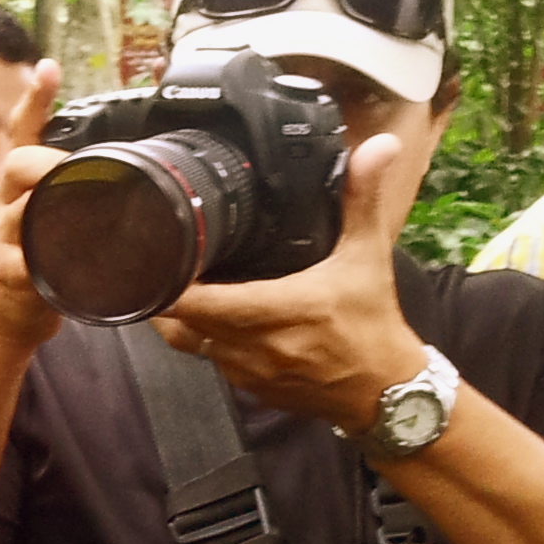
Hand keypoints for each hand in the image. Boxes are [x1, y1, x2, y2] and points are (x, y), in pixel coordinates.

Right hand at [0, 60, 66, 351]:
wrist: (3, 324)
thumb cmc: (31, 271)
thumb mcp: (46, 223)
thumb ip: (68, 195)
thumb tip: (110, 169)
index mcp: (17, 191)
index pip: (20, 135)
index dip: (33, 101)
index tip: (46, 69)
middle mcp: (5, 209)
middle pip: (17, 165)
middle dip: (47, 162)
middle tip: (76, 172)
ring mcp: (4, 243)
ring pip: (19, 210)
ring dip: (46, 205)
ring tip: (74, 209)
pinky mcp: (10, 278)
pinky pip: (27, 261)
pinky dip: (46, 258)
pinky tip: (67, 260)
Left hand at [157, 125, 430, 428]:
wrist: (388, 395)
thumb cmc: (374, 328)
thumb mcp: (368, 257)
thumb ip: (362, 199)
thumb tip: (377, 148)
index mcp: (277, 311)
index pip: (197, 301)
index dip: (167, 282)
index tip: (156, 254)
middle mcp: (254, 346)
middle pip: (178, 323)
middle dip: (162, 293)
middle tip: (156, 262)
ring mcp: (247, 372)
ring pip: (188, 344)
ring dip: (179, 317)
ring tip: (171, 284)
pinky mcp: (250, 389)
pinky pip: (210, 361)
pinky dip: (202, 338)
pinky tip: (207, 315)